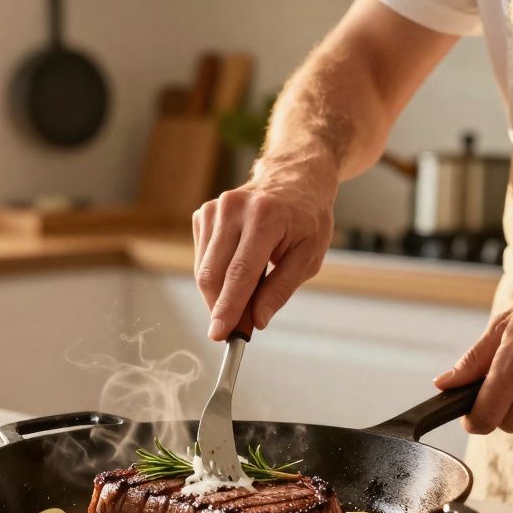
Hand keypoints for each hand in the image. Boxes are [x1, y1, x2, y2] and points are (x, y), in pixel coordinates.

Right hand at [193, 156, 336, 340]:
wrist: (294, 178)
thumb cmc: (306, 218)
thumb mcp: (309, 256)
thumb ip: (281, 289)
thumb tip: (256, 320)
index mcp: (265, 217)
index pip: (240, 272)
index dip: (228, 307)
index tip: (219, 334)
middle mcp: (234, 208)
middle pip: (214, 273)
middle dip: (220, 308)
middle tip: (236, 331)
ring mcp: (214, 209)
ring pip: (204, 270)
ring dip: (219, 294)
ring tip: (246, 297)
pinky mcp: (203, 214)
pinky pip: (202, 259)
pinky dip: (217, 276)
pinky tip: (238, 270)